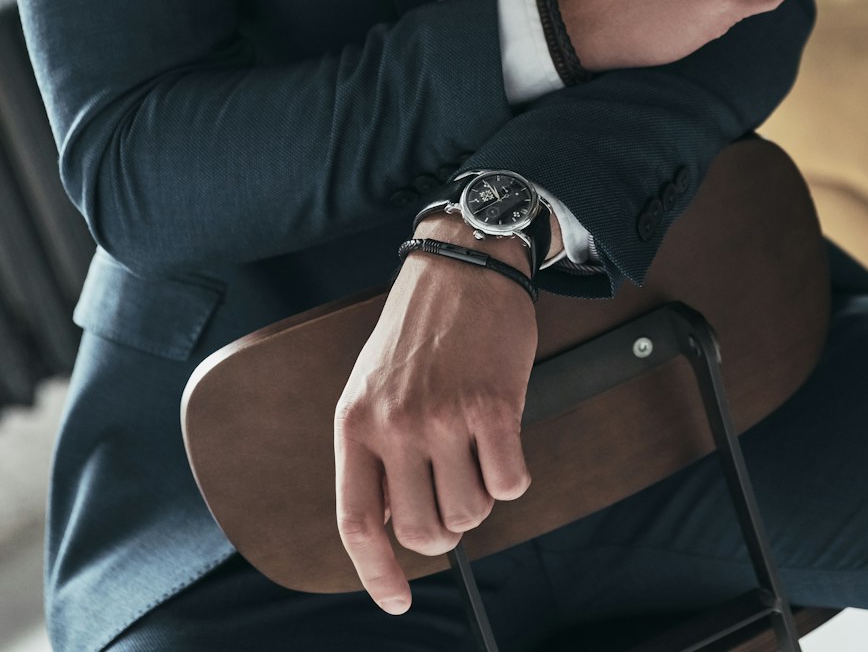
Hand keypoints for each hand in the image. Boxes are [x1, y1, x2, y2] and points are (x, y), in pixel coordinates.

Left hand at [333, 211, 537, 613]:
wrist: (466, 266)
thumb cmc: (421, 329)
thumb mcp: (373, 387)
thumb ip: (376, 451)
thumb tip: (394, 521)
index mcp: (354, 424)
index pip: (359, 521)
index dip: (376, 573)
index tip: (396, 602)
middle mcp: (394, 426)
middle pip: (423, 531)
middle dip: (446, 531)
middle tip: (456, 498)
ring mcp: (443, 418)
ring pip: (470, 513)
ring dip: (482, 497)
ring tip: (478, 453)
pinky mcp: (492, 409)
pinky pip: (511, 484)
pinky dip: (513, 476)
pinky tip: (504, 441)